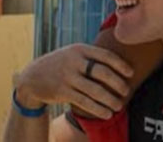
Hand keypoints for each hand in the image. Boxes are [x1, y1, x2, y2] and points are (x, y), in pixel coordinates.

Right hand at [12, 44, 132, 119]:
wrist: (32, 77)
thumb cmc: (60, 65)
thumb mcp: (71, 54)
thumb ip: (90, 57)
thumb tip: (120, 63)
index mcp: (78, 49)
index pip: (104, 55)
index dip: (120, 65)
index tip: (130, 73)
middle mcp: (73, 61)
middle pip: (102, 73)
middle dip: (118, 83)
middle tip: (126, 91)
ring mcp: (67, 77)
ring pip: (95, 90)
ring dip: (110, 100)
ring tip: (119, 105)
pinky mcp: (62, 92)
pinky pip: (85, 102)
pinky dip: (99, 109)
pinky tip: (107, 114)